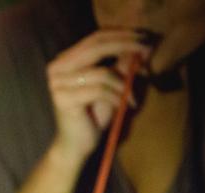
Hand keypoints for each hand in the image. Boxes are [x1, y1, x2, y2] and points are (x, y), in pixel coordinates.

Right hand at [47, 29, 150, 159]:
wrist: (76, 145)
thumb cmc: (93, 117)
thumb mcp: (111, 86)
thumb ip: (121, 65)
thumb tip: (141, 46)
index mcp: (65, 61)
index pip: (95, 38)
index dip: (121, 35)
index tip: (144, 38)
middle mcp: (57, 69)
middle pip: (96, 48)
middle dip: (125, 46)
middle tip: (147, 50)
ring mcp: (58, 84)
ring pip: (101, 72)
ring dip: (123, 84)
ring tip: (131, 97)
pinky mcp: (63, 100)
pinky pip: (99, 90)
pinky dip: (116, 97)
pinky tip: (123, 106)